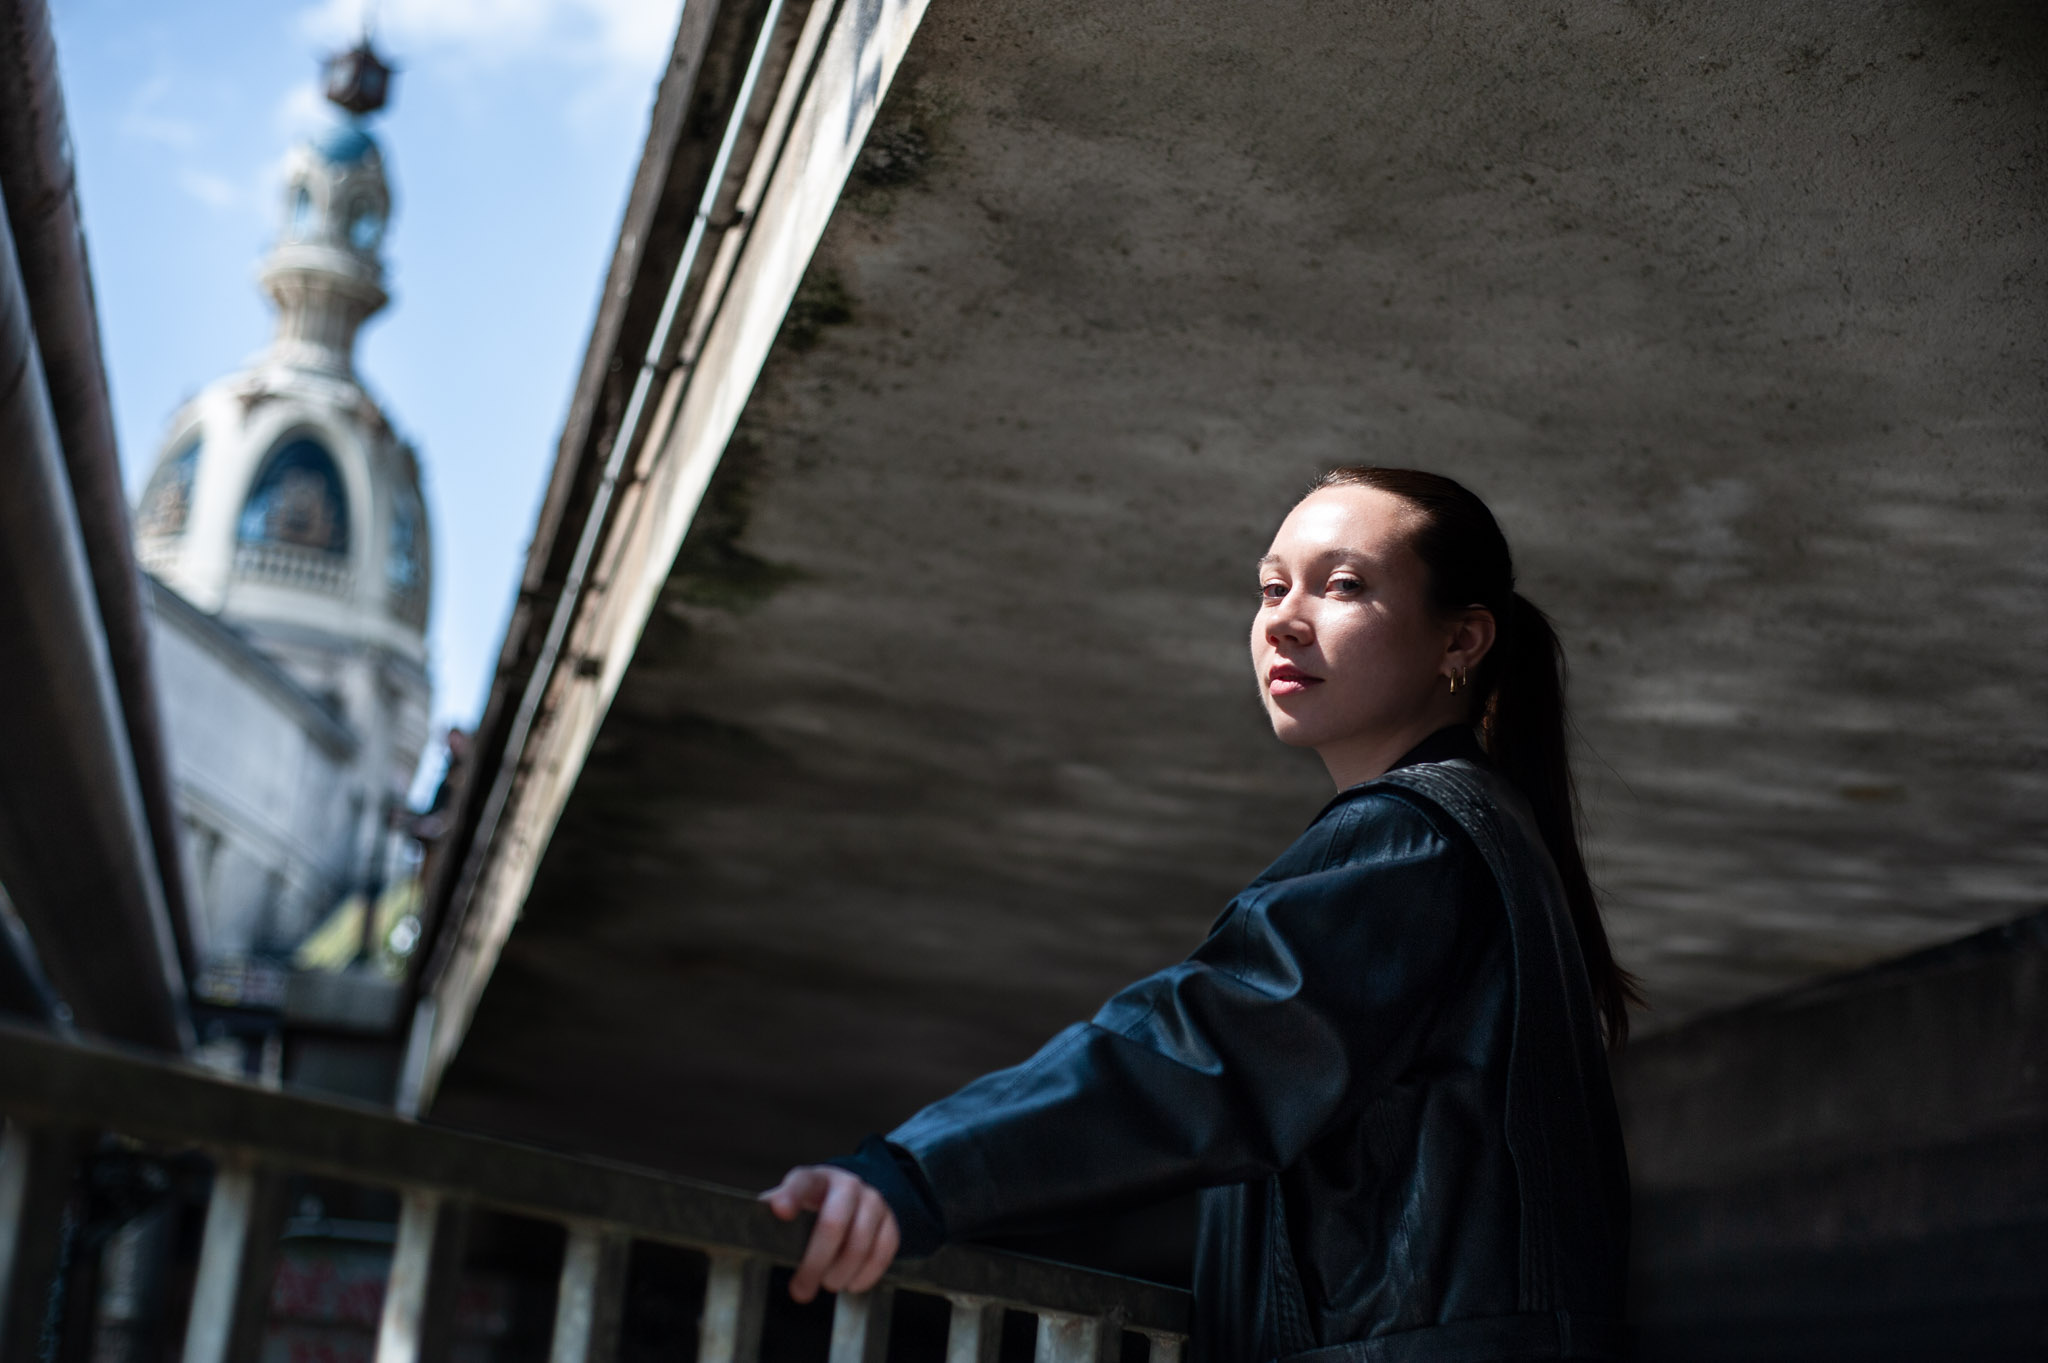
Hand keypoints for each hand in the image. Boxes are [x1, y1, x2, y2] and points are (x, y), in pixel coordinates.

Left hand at [759, 1165, 900, 1302]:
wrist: (854, 1197)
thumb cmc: (811, 1208)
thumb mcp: (790, 1204)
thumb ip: (771, 1214)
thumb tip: (743, 1228)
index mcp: (815, 1179)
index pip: (801, 1183)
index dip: (791, 1196)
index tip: (780, 1212)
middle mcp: (846, 1184)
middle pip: (833, 1223)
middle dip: (815, 1263)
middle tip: (800, 1291)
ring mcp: (873, 1200)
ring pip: (860, 1242)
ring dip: (840, 1273)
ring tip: (828, 1285)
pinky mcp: (891, 1220)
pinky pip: (884, 1251)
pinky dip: (867, 1274)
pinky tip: (852, 1284)